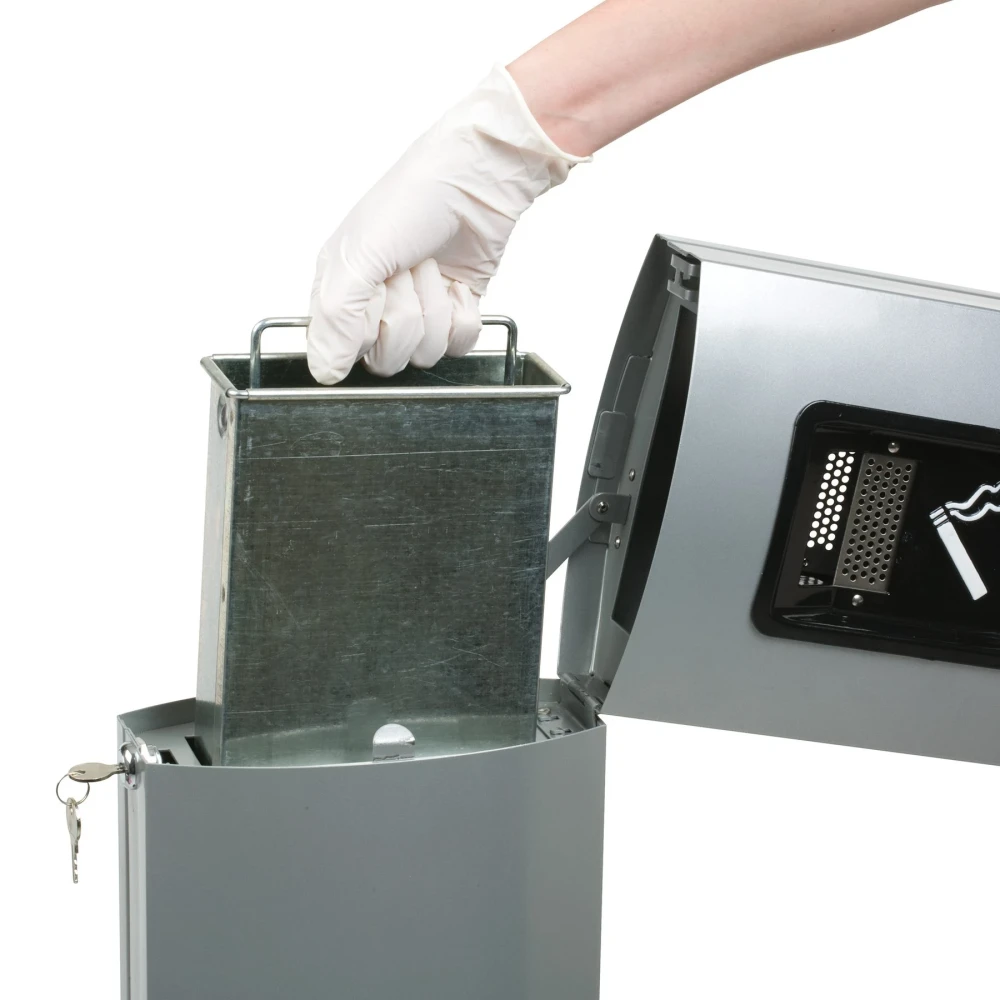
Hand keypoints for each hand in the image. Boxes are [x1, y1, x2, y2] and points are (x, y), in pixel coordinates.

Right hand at [307, 65, 585, 383]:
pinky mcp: (453, 312)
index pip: (343, 351)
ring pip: (425, 354)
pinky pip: (458, 345)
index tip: (375, 292)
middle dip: (405, 316)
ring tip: (433, 269)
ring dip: (436, 310)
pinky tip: (458, 283)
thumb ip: (337, 316)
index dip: (365, 329)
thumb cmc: (411, 200)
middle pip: (387, 358)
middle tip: (408, 274)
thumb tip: (325, 372)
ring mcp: (418, 311)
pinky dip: (463, 315)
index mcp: (338, 291)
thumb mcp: (359, 255)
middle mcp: (375, 307)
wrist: (477, 180)